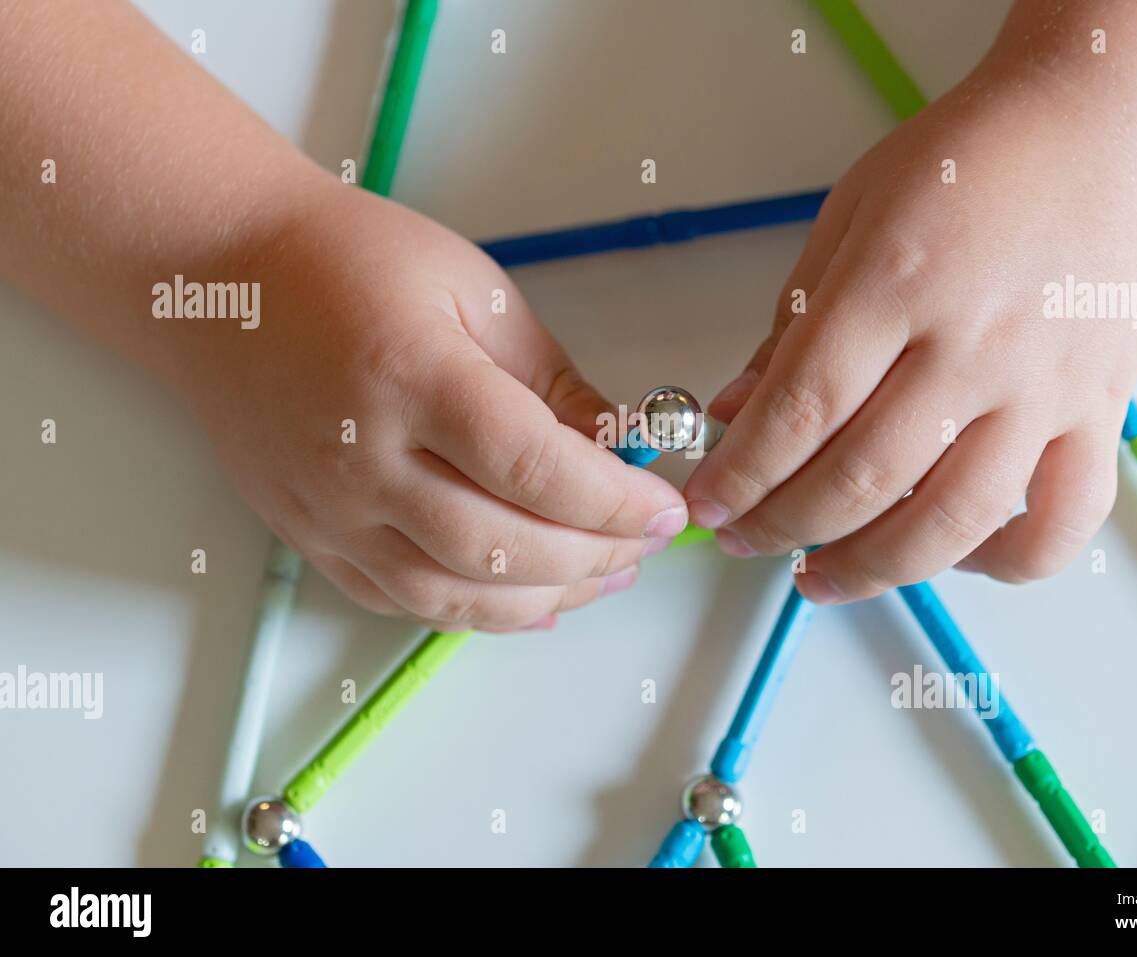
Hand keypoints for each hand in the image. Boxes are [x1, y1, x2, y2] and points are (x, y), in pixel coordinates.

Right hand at [184, 183, 685, 630]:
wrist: (223, 280)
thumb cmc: (351, 264)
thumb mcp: (475, 292)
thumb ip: (552, 382)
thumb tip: (619, 451)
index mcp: (412, 376)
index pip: (534, 468)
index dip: (615, 502)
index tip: (665, 508)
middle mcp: (362, 457)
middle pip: (500, 546)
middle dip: (595, 557)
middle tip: (647, 543)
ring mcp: (328, 509)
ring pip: (452, 595)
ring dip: (545, 599)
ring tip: (603, 577)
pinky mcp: (310, 537)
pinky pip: (403, 601)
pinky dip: (477, 613)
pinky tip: (532, 600)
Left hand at [685, 67, 1136, 601]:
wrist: (1104, 129)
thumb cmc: (969, 165)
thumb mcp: (851, 216)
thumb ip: (791, 323)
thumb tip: (733, 412)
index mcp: (896, 281)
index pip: (802, 410)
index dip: (742, 475)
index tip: (708, 505)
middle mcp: (974, 344)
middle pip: (863, 477)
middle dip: (783, 526)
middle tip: (743, 540)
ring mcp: (1045, 387)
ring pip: (953, 520)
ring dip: (871, 569)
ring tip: (818, 578)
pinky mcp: (1101, 412)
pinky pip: (1063, 521)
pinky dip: (1005, 562)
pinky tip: (951, 558)